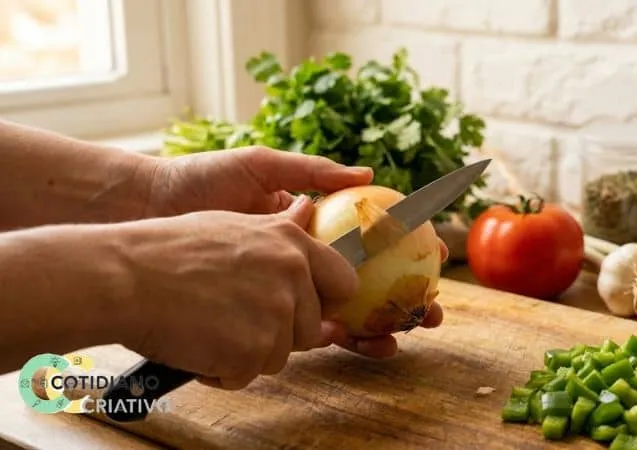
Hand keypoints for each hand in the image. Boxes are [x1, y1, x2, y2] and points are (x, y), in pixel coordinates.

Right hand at [121, 195, 356, 388]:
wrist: (125, 276)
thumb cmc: (169, 249)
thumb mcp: (234, 224)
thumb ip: (279, 229)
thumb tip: (308, 209)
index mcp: (293, 243)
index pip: (344, 283)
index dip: (324, 302)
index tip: (303, 308)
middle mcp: (294, 274)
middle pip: (310, 328)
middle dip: (278, 333)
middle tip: (234, 318)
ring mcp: (276, 313)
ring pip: (279, 355)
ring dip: (246, 352)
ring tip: (208, 326)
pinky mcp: (254, 350)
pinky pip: (247, 375)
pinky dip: (222, 371)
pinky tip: (196, 344)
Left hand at [146, 146, 448, 358]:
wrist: (149, 210)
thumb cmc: (203, 180)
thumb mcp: (262, 165)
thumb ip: (314, 171)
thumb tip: (370, 173)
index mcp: (307, 224)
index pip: (366, 242)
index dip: (403, 252)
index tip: (433, 256)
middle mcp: (301, 258)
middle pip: (365, 284)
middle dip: (402, 300)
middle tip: (431, 311)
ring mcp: (285, 286)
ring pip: (344, 312)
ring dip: (379, 326)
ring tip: (406, 334)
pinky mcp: (263, 310)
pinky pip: (309, 327)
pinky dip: (341, 338)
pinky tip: (364, 344)